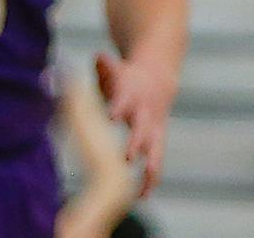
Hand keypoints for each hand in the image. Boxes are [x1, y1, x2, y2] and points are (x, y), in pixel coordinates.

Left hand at [94, 49, 171, 196]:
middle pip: (142, 129)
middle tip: (128, 157)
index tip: (111, 117)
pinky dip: (151, 179)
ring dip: (149, 166)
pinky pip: (156, 161)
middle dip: (136, 142)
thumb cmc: (126, 78)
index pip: (124, 101)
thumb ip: (104, 67)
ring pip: (155, 149)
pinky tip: (142, 196)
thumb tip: (96, 57)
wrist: (157, 78)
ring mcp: (153, 128)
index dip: (118, 108)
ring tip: (143, 187)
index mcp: (131, 95)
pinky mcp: (156, 140)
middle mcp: (145, 113)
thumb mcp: (115, 70)